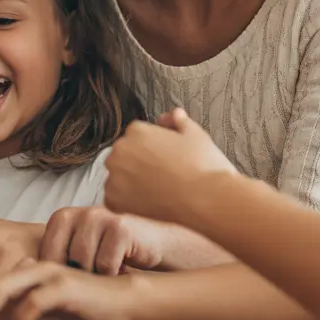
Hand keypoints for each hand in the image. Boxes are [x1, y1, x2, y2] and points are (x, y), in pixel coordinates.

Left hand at [39, 206, 169, 274]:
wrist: (151, 246)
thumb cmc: (108, 255)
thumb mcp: (77, 253)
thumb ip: (52, 261)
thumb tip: (20, 281)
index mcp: (61, 218)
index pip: (45, 257)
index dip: (59, 276)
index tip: (76, 278)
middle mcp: (77, 212)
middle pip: (63, 262)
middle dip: (79, 276)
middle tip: (94, 276)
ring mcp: (98, 216)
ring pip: (84, 264)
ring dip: (97, 277)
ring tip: (107, 272)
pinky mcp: (120, 226)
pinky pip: (106, 265)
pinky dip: (114, 274)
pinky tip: (122, 268)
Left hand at [104, 109, 235, 223]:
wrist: (205, 200)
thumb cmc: (203, 167)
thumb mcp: (196, 134)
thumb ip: (180, 121)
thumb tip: (174, 115)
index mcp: (136, 131)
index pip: (136, 137)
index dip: (151, 148)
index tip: (163, 158)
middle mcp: (120, 150)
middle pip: (124, 155)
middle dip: (137, 163)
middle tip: (160, 175)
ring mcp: (115, 175)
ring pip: (117, 176)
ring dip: (130, 182)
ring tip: (156, 191)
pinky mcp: (114, 199)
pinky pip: (113, 198)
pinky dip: (126, 202)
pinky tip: (146, 203)